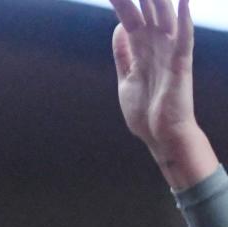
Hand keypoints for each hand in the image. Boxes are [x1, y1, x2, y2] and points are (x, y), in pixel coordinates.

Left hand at [109, 0, 217, 185]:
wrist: (160, 136)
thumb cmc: (146, 109)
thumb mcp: (126, 77)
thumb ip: (123, 53)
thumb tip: (120, 28)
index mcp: (141, 47)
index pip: (129, 14)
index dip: (121, 0)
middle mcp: (157, 44)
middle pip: (147, 8)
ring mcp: (169, 52)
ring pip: (165, 14)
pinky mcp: (180, 65)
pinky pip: (184, 37)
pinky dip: (184, 18)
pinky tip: (183, 0)